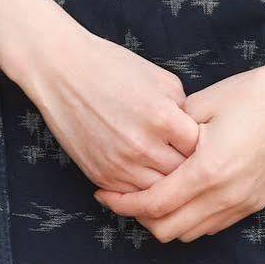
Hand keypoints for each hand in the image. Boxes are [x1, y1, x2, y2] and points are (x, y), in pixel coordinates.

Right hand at [11, 21, 201, 191]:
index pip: (201, 148)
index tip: (200, 140)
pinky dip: (142, 188)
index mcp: (163, 118)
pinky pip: (134, 196)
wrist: (61, 71)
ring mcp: (121, 165)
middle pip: (184, 175)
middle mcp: (144, 147)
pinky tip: (144, 173)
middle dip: (189, 167)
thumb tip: (196, 132)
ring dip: (166, 182)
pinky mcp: (102, 176)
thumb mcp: (158, 78)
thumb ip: (183, 108)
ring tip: (166, 168)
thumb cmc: (111, 67)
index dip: (203, 144)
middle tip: (186, 157)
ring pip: (161, 192)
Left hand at [97, 47, 264, 242]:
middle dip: (140, 217)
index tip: (103, 194)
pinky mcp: (255, 201)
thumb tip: (148, 144)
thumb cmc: (252, 93)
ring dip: (166, 220)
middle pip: (169, 228)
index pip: (154, 204)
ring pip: (192, 232)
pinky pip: (214, 224)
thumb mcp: (203, 104)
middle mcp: (227, 195)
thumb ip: (172, 131)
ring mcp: (243, 202)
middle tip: (122, 196)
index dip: (123, 203)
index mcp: (208, 170)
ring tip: (148, 194)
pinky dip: (190, 217)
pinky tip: (180, 193)